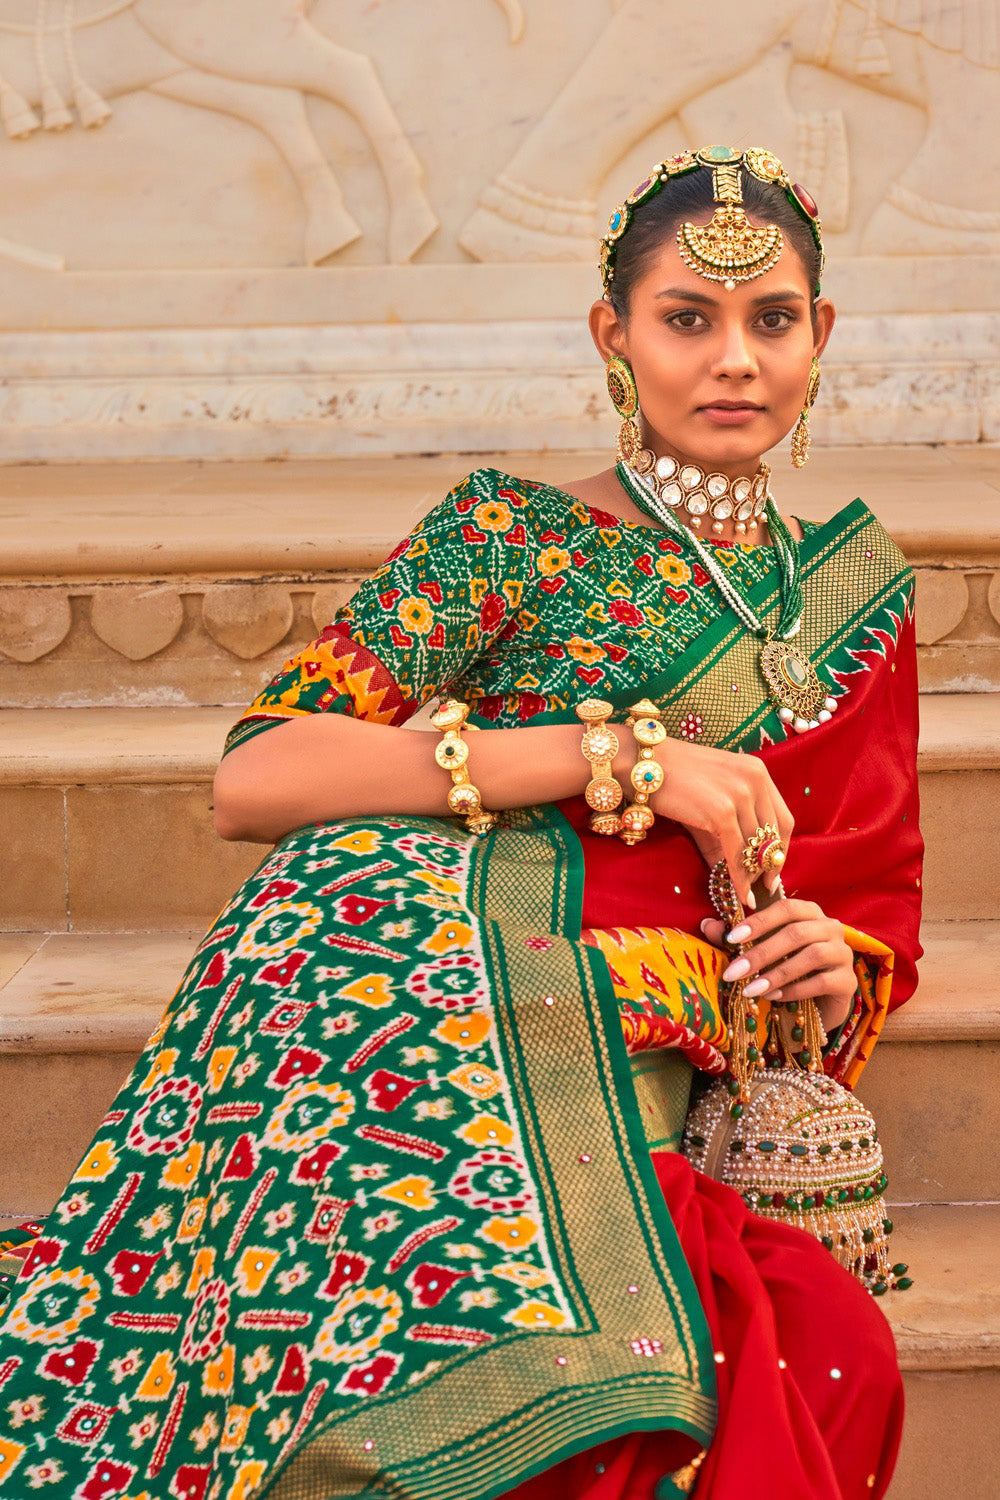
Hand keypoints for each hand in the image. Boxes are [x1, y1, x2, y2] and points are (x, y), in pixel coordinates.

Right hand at [624, 735, 793, 908]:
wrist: (645, 765)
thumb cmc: (674, 780)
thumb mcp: (712, 800)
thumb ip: (729, 833)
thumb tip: (741, 873)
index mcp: (758, 773)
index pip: (783, 818)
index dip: (781, 849)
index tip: (774, 870)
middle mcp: (755, 780)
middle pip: (775, 834)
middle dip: (771, 865)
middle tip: (764, 888)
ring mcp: (740, 795)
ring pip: (757, 846)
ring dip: (754, 875)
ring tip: (749, 894)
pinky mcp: (722, 811)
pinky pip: (737, 853)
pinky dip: (740, 877)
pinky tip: (739, 894)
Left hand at [700, 898, 854, 1033]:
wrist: (819, 1003)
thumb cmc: (786, 968)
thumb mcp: (760, 952)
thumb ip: (736, 938)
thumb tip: (706, 924)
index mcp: (808, 913)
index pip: (785, 908)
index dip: (758, 921)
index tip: (731, 938)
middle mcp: (830, 928)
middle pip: (796, 933)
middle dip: (760, 953)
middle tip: (733, 973)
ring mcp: (843, 954)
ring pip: (812, 956)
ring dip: (777, 973)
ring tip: (751, 989)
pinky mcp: (849, 982)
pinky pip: (822, 982)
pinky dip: (795, 990)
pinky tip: (774, 997)